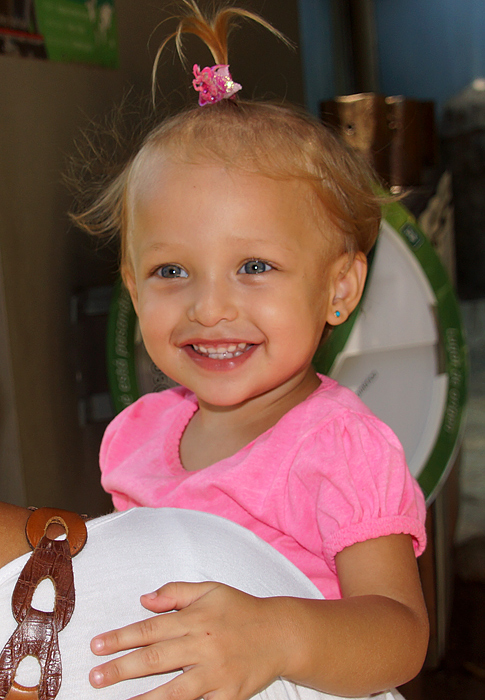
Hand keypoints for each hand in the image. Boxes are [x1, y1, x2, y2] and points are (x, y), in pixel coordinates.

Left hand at [89, 581, 286, 699]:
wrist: (281, 634)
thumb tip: (144, 600)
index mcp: (195, 618)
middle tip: (95, 677)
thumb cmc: (241, 610)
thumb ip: (176, 593)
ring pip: (173, 691)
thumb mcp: (210, 590)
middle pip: (155, 660)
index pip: (150, 628)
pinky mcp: (228, 696)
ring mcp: (216, 674)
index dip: (121, 637)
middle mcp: (203, 645)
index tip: (96, 646)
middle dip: (121, 669)